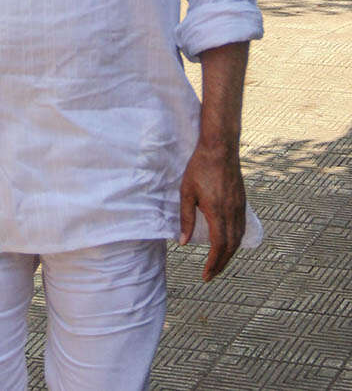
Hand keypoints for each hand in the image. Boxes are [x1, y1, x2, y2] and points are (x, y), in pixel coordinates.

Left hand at [179, 142, 245, 281]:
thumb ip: (186, 218)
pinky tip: (229, 242)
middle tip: (211, 275)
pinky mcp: (242, 200)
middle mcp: (232, 213)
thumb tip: (183, 243)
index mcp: (218, 212)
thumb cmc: (200, 168)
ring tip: (219, 263)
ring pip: (238, 238)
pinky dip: (236, 240)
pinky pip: (242, 227)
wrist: (220, 148)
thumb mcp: (186, 192)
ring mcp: (240, 206)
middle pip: (231, 247)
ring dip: (229, 254)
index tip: (206, 275)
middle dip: (221, 264)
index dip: (213, 263)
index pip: (219, 246)